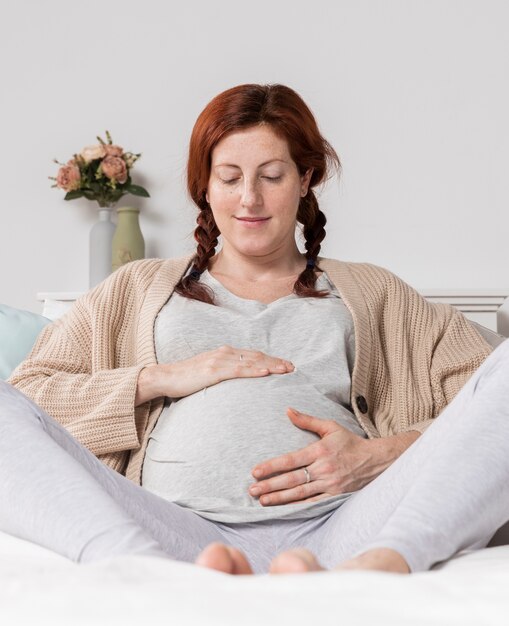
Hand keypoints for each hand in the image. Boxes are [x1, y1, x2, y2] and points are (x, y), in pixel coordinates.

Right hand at [136, 345, 293, 403]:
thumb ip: (223, 372)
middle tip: (293, 367)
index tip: (285, 365)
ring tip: (286, 370)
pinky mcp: (214, 370)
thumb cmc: (186, 378)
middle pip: (257, 356)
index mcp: (224, 353)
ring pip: (251, 362)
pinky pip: (238, 370)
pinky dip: (254, 371)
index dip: (271, 359)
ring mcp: (219, 360)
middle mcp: (224, 353)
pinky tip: (266, 373)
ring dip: (271, 365)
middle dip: (276, 361)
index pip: (253, 355)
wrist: (165, 377)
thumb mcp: (208, 372)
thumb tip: (236, 379)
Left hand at [249, 408, 418, 505]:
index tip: (255, 471)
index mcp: (319, 451)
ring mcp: (329, 484)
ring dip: (279, 498)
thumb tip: (287, 410)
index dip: (271, 466)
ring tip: (262, 500)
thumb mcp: (330, 427)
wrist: (375, 461)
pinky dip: (297, 506)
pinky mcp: (335, 496)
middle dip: (270, 485)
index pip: (290, 460)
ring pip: (299, 493)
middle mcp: (323, 468)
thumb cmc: (350, 442)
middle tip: (252, 490)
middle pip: (292, 479)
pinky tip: (283, 509)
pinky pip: (312, 503)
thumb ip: (307, 420)